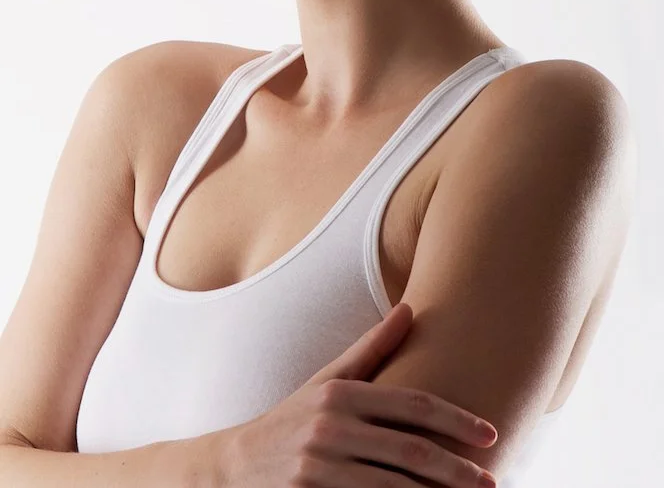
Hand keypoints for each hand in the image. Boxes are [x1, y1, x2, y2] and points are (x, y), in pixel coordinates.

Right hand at [218, 302, 497, 486]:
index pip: (412, 404)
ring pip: (393, 487)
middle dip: (457, 468)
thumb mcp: (329, 381)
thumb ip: (372, 348)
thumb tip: (411, 308)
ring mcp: (318, 466)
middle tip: (493, 481)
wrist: (234, 466)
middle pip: (410, 449)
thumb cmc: (293, 419)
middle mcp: (330, 427)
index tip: (491, 434)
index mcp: (341, 393)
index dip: (456, 419)